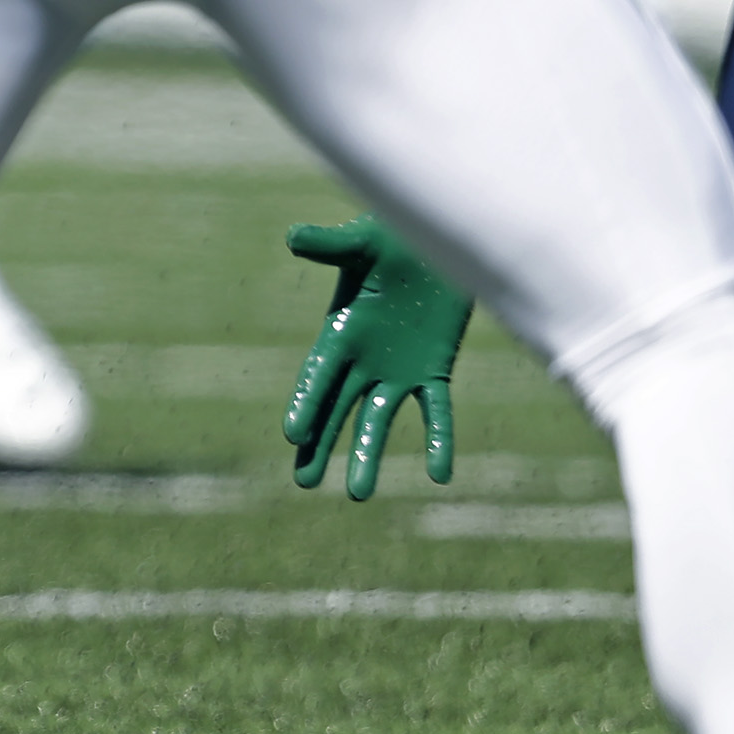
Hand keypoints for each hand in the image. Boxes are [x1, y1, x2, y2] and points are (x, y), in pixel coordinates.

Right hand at [283, 216, 469, 498]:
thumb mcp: (361, 242)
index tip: (292, 435)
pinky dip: (438, 441)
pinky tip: (440, 475)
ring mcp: (398, 370)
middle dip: (322, 443)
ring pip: (378, 419)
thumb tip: (293, 237)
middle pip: (337, 407)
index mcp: (340, 329)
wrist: (438, 245)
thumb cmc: (392, 238)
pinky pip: (436, 413)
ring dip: (367, 454)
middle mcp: (363, 358)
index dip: (307, 402)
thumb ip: (331, 246)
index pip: (319, 373)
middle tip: (305, 483)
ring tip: (358, 495)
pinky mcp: (433, 372)